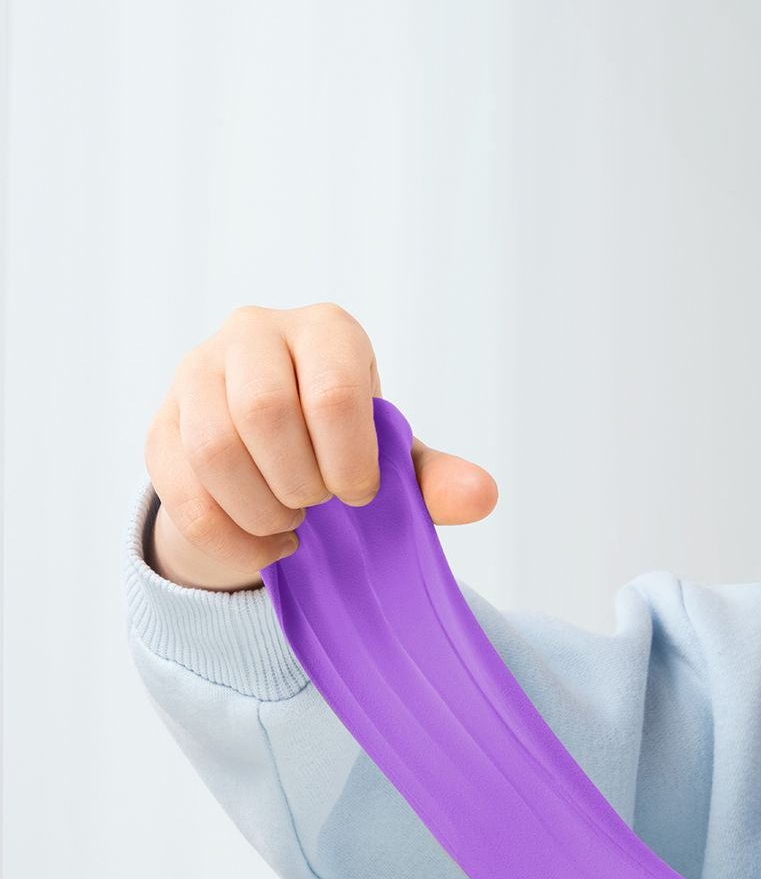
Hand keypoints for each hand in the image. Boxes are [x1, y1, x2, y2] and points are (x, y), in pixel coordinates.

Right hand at [145, 302, 496, 590]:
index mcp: (326, 334)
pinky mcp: (161, 423)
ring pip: (213, 449)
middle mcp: (254, 334)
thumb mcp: (397, 462)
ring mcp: (197, 372)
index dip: (351, 460)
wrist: (280, 459)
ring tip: (291, 526)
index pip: (334, 392)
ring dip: (261, 510)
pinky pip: (182, 489)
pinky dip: (229, 536)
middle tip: (320, 507)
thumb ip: (436, 479)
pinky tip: (262, 543)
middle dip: (299, 482)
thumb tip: (480, 496)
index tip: (360, 494)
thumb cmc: (349, 448)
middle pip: (263, 414)